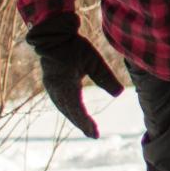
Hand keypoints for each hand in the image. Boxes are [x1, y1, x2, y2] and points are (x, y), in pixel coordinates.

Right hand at [26, 11, 123, 138]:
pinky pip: (60, 102)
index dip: (86, 123)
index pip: (77, 109)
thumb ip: (105, 76)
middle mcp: (55, 89)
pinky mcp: (50, 84)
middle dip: (81, 124)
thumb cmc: (74, 46)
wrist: (53, 35)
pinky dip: (69, 110)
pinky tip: (75, 113)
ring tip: (87, 128)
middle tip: (94, 135)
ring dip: (75, 118)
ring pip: (64, 108)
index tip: (95, 134)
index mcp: (65, 84)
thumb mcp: (93, 59)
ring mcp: (51, 87)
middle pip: (70, 112)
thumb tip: (119, 94)